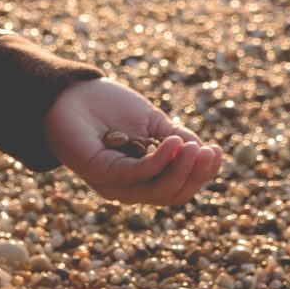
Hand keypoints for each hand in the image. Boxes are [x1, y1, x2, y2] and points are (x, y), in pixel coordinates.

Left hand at [43, 77, 221, 205]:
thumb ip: (176, 138)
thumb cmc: (109, 107)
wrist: (71, 93)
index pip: (179, 188)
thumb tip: (203, 152)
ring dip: (181, 170)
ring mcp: (115, 184)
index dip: (202, 175)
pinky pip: (136, 174)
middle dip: (195, 175)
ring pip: (157, 190)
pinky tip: (174, 143)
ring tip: (193, 147)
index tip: (218, 152)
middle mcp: (131, 187)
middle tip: (208, 152)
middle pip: (171, 195)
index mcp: (145, 178)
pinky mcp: (100, 173)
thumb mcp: (152, 122)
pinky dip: (159, 161)